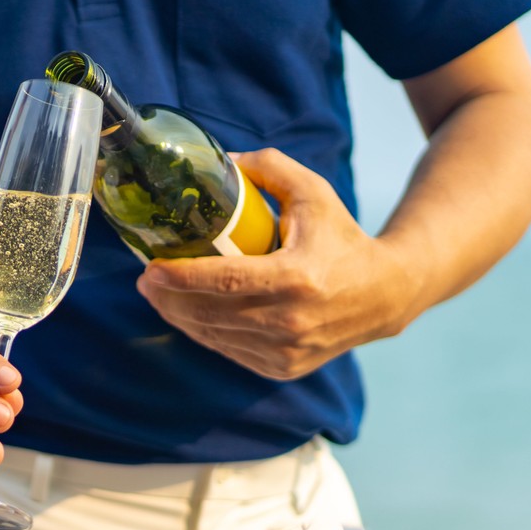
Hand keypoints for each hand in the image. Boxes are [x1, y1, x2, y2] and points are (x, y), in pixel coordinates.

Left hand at [134, 149, 426, 379]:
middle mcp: (291, 321)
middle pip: (211, 313)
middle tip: (145, 279)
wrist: (385, 294)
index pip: (226, 281)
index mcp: (297, 279)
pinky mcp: (283, 368)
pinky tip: (188, 314)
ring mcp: (287, 351)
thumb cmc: (342, 239)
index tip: (151, 268)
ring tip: (159, 295)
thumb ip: (269, 168)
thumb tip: (221, 161)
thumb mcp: (313, 193)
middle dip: (169, 299)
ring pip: (214, 336)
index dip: (183, 277)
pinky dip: (204, 333)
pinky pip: (229, 351)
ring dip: (179, 317)